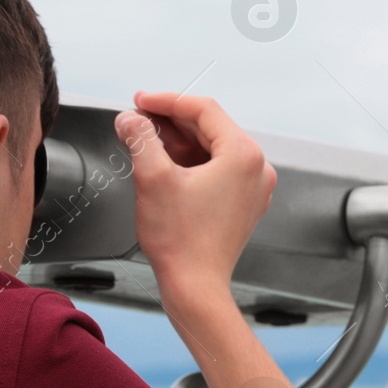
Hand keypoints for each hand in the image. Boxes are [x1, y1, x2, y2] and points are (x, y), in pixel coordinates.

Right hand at [115, 92, 275, 303]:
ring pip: (212, 149)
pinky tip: (164, 163)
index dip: (167, 101)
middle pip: (210, 128)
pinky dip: (191, 162)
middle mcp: (256, 168)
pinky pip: (217, 170)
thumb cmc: (182, 242)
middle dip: (170, 122)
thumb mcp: (153, 178)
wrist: (195, 286)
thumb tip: (131, 119)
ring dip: (179, 142)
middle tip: (137, 119)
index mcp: (243, 155)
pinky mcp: (243, 203)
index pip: (203, 110)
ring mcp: (253, 187)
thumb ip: (141, 139)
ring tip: (145, 140)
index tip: (141, 101)